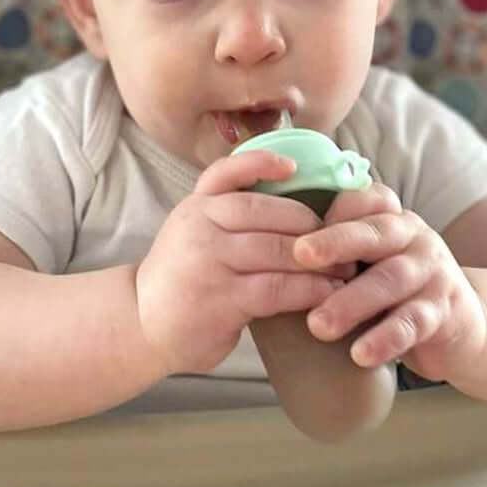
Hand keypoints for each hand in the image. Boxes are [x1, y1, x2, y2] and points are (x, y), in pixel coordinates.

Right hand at [135, 151, 349, 375]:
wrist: (142, 322)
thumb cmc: (182, 277)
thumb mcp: (192, 233)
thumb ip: (227, 217)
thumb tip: (290, 208)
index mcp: (195, 206)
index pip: (228, 172)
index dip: (261, 163)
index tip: (293, 167)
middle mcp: (199, 226)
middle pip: (264, 211)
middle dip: (310, 224)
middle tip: (341, 237)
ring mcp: (209, 261)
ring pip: (276, 249)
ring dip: (318, 260)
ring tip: (345, 269)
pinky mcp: (221, 298)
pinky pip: (277, 288)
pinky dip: (309, 290)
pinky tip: (327, 294)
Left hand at [294, 183, 486, 379]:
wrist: (463, 326)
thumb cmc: (394, 286)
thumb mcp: (368, 258)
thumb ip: (333, 247)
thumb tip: (264, 246)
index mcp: (390, 216)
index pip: (360, 199)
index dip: (329, 212)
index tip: (294, 226)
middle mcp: (414, 236)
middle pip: (374, 234)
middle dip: (335, 243)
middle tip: (298, 256)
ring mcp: (433, 273)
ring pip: (391, 280)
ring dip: (353, 302)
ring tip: (318, 325)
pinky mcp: (445, 313)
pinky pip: (413, 323)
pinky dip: (385, 338)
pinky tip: (360, 354)